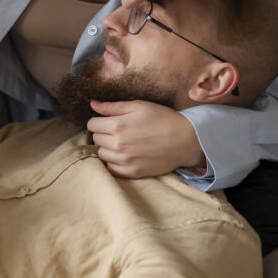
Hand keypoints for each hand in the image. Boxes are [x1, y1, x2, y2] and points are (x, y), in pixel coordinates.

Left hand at [86, 100, 205, 177]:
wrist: (186, 140)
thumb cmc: (163, 119)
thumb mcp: (138, 106)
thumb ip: (112, 106)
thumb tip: (93, 104)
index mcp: (117, 125)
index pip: (92, 124)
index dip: (99, 121)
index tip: (108, 121)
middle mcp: (118, 144)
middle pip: (96, 139)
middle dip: (103, 134)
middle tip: (119, 131)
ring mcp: (124, 160)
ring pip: (102, 154)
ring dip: (108, 148)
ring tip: (123, 143)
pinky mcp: (132, 172)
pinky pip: (111, 169)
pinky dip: (114, 163)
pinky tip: (125, 155)